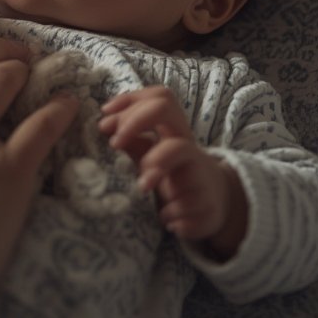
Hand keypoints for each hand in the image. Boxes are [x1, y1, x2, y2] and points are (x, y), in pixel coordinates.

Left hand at [99, 87, 246, 256]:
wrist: (213, 201)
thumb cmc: (174, 172)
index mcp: (173, 130)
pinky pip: (188, 205)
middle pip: (165, 110)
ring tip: (142, 186)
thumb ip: (131, 139)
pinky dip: (173, 214)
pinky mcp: (208, 203)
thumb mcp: (153, 153)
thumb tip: (105, 124)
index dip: (130, 101)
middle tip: (114, 143)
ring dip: (157, 163)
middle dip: (135, 121)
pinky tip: (166, 220)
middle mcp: (187, 143)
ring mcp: (199, 170)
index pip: (158, 97)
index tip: (105, 121)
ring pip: (182, 150)